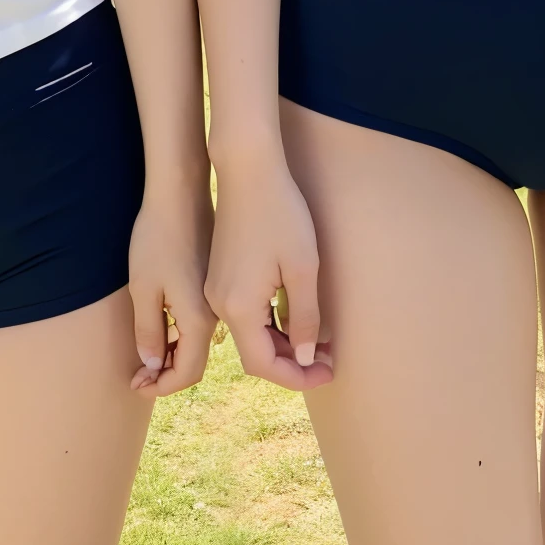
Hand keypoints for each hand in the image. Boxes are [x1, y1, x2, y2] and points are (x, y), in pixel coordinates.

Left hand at [129, 178, 216, 397]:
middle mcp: (216, 313)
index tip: (137, 386)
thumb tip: (152, 365)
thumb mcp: (144, 287)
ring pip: (198, 343)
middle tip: (139, 377)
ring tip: (147, 357)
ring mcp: (217, 297)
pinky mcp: (214, 283)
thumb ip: (149, 330)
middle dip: (167, 375)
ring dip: (174, 355)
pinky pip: (200, 323)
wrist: (181, 193)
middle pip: (195, 361)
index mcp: (199, 318)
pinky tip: (163, 329)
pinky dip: (182, 336)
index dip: (161, 386)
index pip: (186, 372)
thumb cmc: (158, 237)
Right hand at [205, 151, 332, 392]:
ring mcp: (217, 288)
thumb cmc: (280, 213)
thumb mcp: (302, 268)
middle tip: (327, 358)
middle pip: (254, 354)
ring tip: (317, 340)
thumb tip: (306, 356)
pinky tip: (293, 315)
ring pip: (250, 334)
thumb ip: (305, 317)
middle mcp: (220, 303)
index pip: (264, 365)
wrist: (247, 168)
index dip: (297, 376)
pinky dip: (269, 324)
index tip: (328, 371)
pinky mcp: (220, 274)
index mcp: (238, 307)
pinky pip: (244, 313)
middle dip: (292, 363)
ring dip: (282, 343)